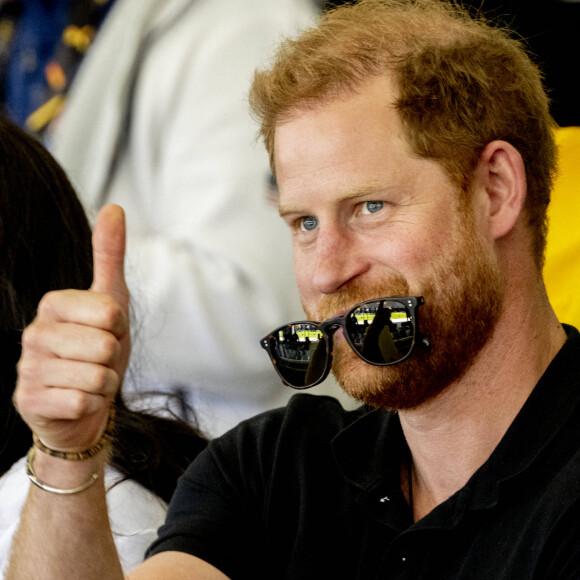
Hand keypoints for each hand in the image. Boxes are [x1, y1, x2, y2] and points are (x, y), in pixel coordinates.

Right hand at [14, 205, 130, 452]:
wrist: (86, 402)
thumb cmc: (99, 349)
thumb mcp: (112, 300)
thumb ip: (109, 255)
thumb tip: (114, 207)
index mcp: (53, 304)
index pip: (110, 313)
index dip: (119, 327)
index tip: (107, 332)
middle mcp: (33, 333)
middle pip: (105, 346)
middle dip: (113, 358)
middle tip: (99, 360)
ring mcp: (27, 369)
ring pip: (96, 376)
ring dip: (105, 383)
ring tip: (91, 379)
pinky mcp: (28, 401)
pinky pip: (83, 402)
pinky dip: (92, 404)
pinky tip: (78, 400)